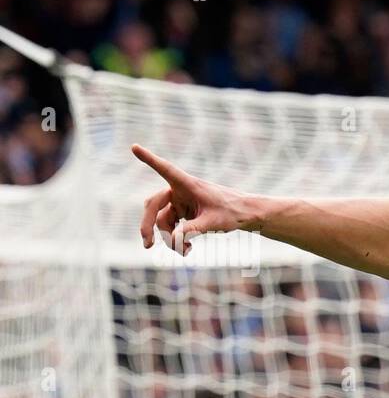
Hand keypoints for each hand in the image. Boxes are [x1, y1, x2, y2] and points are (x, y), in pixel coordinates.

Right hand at [132, 144, 251, 254]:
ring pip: (163, 221)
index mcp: (188, 184)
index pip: (165, 169)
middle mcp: (180, 190)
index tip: (134, 146)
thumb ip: (194, 229)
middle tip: (147, 245)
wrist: (245, 215)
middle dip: (149, 226)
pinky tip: (187, 249)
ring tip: (185, 251)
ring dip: (169, 238)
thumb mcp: (214, 223)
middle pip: (154, 206)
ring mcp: (179, 201)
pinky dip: (176, 238)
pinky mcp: (182, 211)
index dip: (149, 159)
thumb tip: (173, 238)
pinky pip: (171, 226)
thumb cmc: (232, 212)